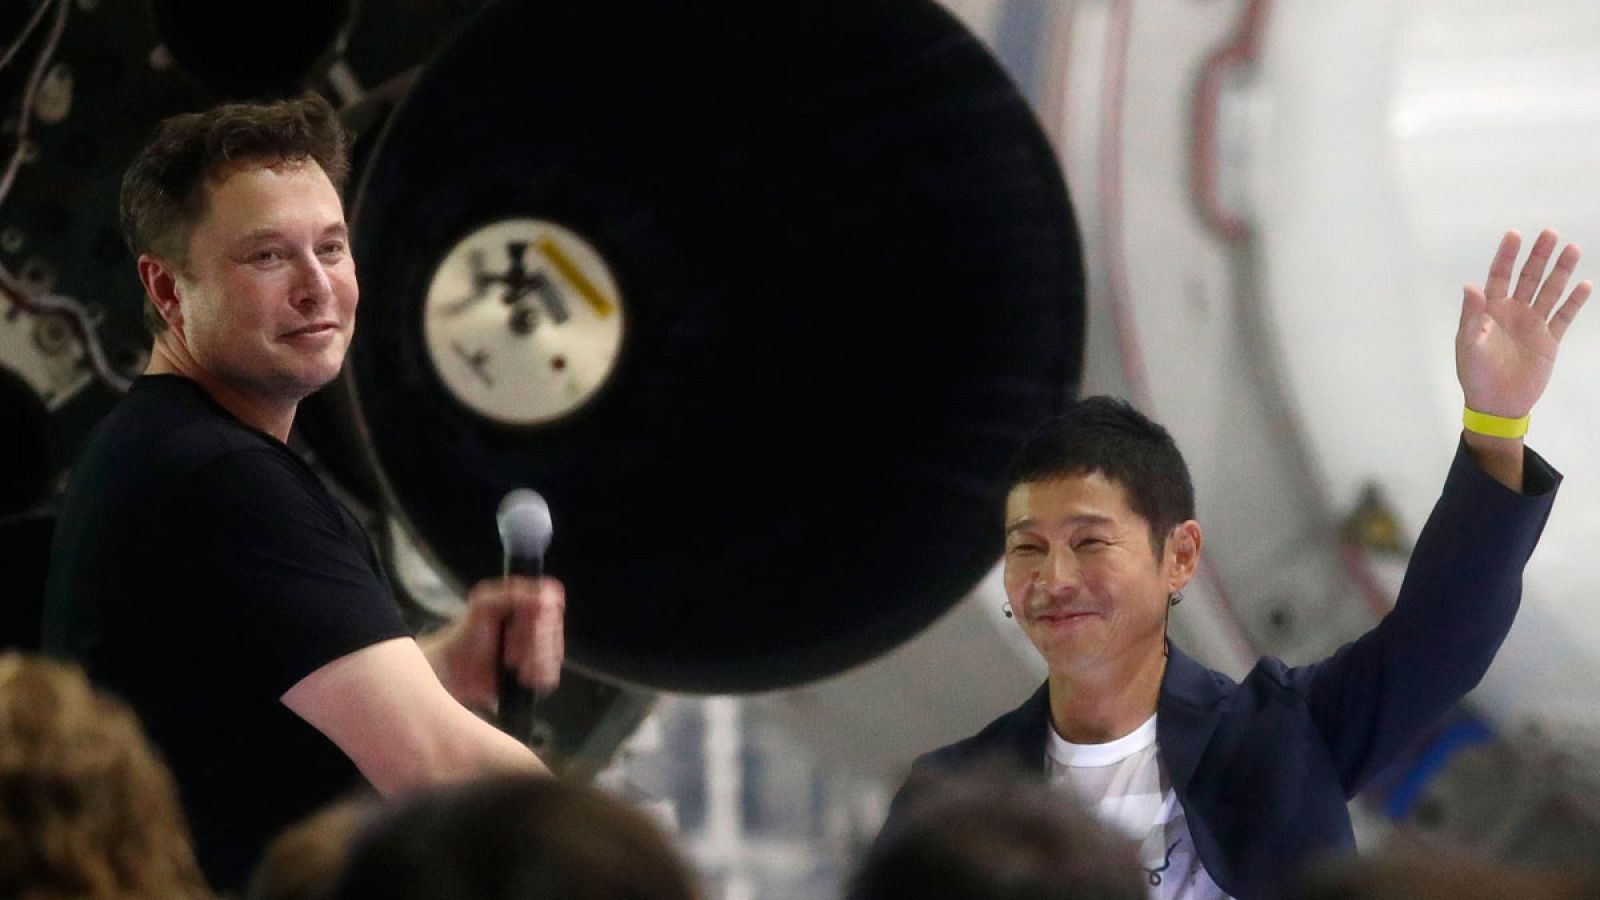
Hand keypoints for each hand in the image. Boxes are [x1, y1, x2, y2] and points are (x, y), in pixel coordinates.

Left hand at [426, 575, 564, 710]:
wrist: (455, 670)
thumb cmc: (466, 634)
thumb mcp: (484, 603)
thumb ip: (513, 594)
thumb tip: (547, 597)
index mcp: (528, 602)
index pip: (554, 603)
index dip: (541, 614)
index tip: (521, 620)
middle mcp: (538, 625)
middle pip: (554, 630)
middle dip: (529, 640)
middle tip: (507, 644)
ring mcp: (540, 650)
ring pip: (554, 653)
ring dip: (529, 658)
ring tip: (508, 660)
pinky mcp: (538, 674)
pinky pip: (551, 675)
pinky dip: (534, 676)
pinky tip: (518, 674)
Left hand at [1457, 229, 1589, 417]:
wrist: (1497, 404)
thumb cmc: (1475, 374)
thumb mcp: (1468, 345)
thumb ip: (1471, 316)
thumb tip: (1470, 286)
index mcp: (1490, 311)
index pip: (1499, 276)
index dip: (1506, 256)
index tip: (1515, 234)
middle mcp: (1513, 312)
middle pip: (1528, 278)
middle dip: (1538, 256)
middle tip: (1550, 233)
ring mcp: (1533, 324)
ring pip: (1549, 292)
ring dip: (1561, 271)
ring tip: (1572, 249)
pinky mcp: (1549, 340)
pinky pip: (1564, 316)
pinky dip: (1574, 301)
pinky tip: (1584, 284)